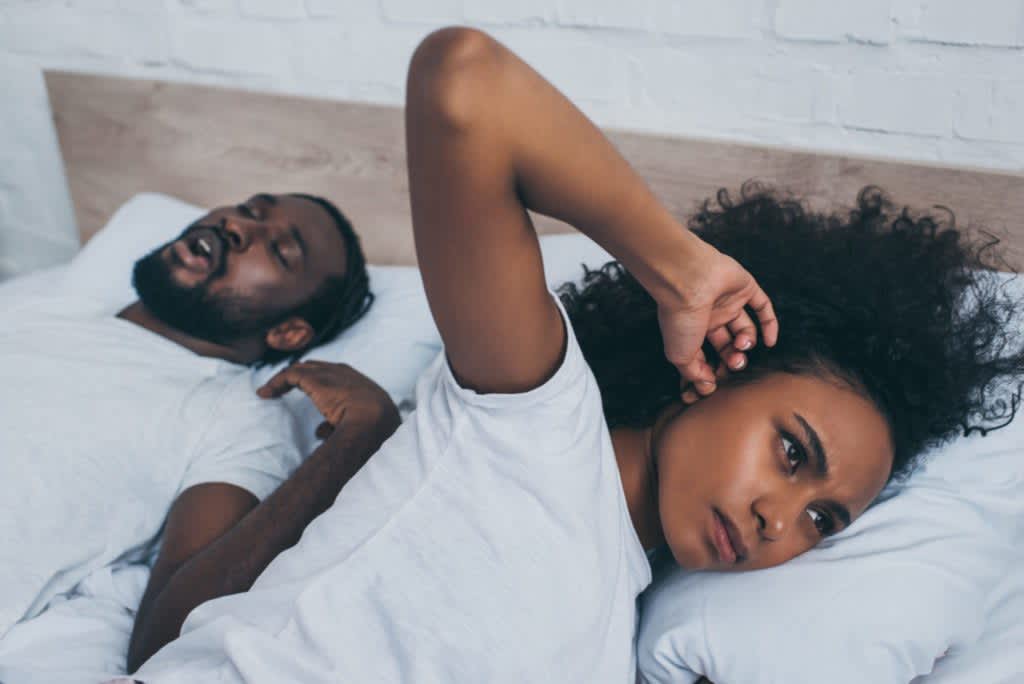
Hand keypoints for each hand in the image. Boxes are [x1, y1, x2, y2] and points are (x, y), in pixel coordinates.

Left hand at [257, 361, 399, 439]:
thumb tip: (319, 432)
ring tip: (268, 392)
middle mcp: (342, 372)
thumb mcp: (357, 425)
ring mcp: (328, 373)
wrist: (374, 419)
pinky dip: (275, 383)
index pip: (332, 374)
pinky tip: (264, 393)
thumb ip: (335, 426)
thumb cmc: (371, 426)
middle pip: (314, 367)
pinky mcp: (314, 378)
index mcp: (356, 381)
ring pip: (299, 370)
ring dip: (283, 380)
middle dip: (298, 375)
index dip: (316, 381)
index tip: (305, 392)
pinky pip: (289, 376)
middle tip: (282, 388)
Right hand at [657, 242, 777, 403]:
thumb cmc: (680, 317)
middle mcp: (711, 315)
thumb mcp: (680, 355)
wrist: (687, 281)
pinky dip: (770, 325)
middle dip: (734, 358)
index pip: (708, 354)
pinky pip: (763, 307)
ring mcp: (729, 301)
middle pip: (729, 343)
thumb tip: (707, 386)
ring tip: (742, 345)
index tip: (717, 380)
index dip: (715, 369)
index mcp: (694, 329)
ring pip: (745, 328)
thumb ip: (694, 373)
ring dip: (748, 343)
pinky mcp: (745, 288)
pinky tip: (771, 342)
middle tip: (735, 363)